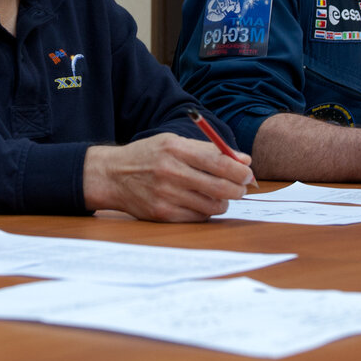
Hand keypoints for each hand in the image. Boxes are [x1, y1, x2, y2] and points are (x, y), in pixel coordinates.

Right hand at [83, 134, 253, 222]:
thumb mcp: (174, 143)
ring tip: (218, 194)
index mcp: (175, 149)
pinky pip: (198, 217)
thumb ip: (209, 150)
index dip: (239, 171)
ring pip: (212, 205)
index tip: (248, 174)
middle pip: (220, 187)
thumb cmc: (149, 156)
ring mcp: (166, 196)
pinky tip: (199, 202)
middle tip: (240, 188)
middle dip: (237, 189)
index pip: (218, 162)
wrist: (112, 176)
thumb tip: (244, 161)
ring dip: (223, 202)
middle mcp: (171, 173)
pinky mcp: (162, 214)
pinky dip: (205, 211)